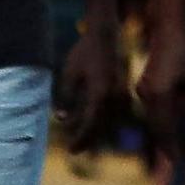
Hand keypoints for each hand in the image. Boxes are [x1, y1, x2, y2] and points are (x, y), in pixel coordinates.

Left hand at [57, 19, 126, 154]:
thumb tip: (61, 118)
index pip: (91, 123)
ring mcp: (121, 91)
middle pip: (102, 126)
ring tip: (81, 137)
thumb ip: (66, 97)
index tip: (71, 149)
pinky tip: (92, 121)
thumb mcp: (70, 74)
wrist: (105, 34)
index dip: (81, 138)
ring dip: (95, 130)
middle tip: (74, 150)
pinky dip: (102, 119)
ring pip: (109, 119)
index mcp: (100, 93)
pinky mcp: (122, 88)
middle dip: (88, 138)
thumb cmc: (84, 52)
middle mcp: (114, 95)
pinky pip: (113, 110)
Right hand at [135, 24, 184, 155]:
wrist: (168, 32)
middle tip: (173, 163)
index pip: (165, 128)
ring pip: (151, 120)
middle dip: (164, 146)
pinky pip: (151, 111)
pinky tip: (165, 131)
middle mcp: (147, 96)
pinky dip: (158, 123)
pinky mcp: (143, 88)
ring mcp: (142, 92)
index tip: (177, 162)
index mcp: (160, 96)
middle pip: (156, 128)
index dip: (171, 147)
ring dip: (160, 136)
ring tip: (169, 152)